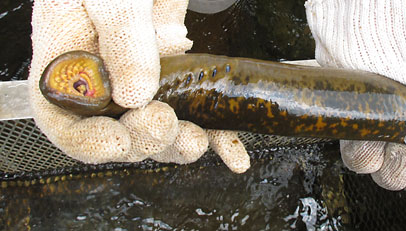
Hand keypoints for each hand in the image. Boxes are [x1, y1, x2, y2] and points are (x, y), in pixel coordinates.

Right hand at [29, 0, 249, 172]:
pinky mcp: (182, 78)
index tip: (117, 140)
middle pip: (117, 131)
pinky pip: (197, 115)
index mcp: (69, 59)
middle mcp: (107, 78)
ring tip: (196, 139)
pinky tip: (233, 155)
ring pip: (158, 132)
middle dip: (144, 138)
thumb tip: (135, 94)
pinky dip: (217, 136)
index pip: (63, 118)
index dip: (87, 140)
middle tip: (163, 123)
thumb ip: (122, 36)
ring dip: (178, 144)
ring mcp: (146, 82)